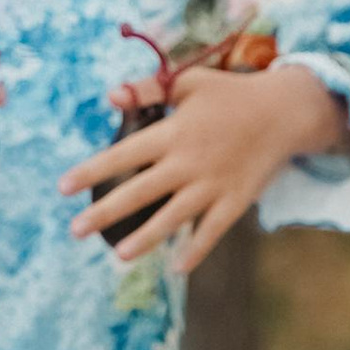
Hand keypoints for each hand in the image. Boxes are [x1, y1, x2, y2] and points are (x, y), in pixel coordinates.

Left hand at [58, 59, 347, 268]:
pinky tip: (176, 267)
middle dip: (105, 212)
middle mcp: (189, 161)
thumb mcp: (190, 82)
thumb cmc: (231, 94)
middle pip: (140, 191)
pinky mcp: (235, 200)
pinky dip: (196, 249)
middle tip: (76, 230)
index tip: (63, 188)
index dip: (92, 170)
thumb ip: (149, 89)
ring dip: (146, 238)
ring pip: (173, 217)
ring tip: (119, 256)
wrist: (285, 111)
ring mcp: (213, 184)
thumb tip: (110, 96)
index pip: (123, 154)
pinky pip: (212, 230)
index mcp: (174, 131)